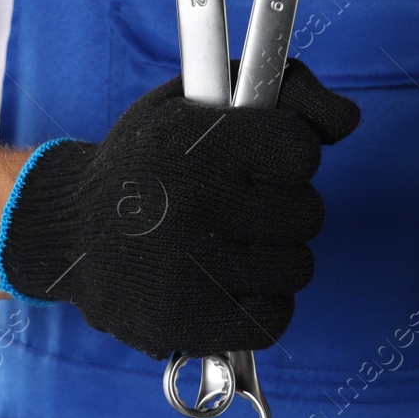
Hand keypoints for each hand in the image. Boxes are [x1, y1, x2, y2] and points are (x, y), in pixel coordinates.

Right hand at [0, 58, 359, 358]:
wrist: (71, 233)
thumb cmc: (149, 159)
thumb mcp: (201, 100)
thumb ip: (287, 92)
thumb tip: (347, 121)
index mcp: (197, 143)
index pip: (301, 152)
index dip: (286, 156)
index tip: (256, 160)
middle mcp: (194, 206)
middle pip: (308, 213)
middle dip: (280, 207)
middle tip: (235, 203)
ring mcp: (192, 271)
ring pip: (298, 266)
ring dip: (272, 256)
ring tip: (225, 242)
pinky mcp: (188, 324)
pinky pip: (276, 318)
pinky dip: (260, 303)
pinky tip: (227, 282)